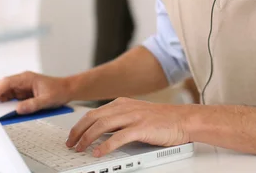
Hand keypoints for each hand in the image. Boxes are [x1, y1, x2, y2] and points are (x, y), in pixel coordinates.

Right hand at [0, 71, 71, 113]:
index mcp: (26, 78)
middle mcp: (22, 81)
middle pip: (2, 86)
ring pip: (5, 92)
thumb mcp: (47, 100)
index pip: (7, 82)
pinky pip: (11, 98)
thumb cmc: (59, 90)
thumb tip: (18, 109)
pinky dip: (5, 104)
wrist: (67, 90)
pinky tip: (2, 111)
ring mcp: (22, 87)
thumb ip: (33, 105)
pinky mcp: (23, 94)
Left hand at [66, 98, 191, 156]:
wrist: (184, 119)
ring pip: (102, 126)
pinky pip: (119, 137)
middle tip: (71, 144)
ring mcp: (133, 117)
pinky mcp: (142, 128)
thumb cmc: (162, 120)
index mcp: (122, 103)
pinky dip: (106, 145)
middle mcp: (125, 108)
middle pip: (93, 118)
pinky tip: (99, 152)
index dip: (79, 125)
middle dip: (78, 132)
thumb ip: (120, 120)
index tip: (72, 136)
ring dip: (87, 138)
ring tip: (80, 149)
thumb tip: (100, 133)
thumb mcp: (136, 114)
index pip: (93, 113)